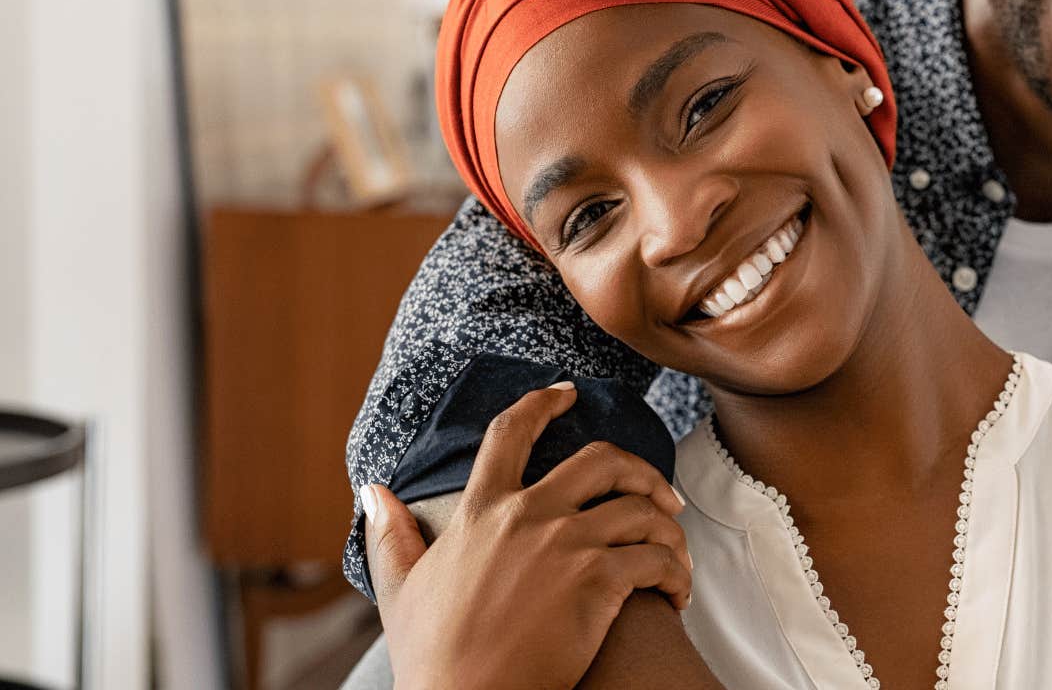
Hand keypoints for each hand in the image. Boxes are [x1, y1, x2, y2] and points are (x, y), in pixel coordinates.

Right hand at [363, 381, 693, 689]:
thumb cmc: (433, 659)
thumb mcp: (401, 590)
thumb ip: (391, 535)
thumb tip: (374, 490)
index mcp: (481, 511)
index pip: (510, 434)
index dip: (541, 403)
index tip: (567, 394)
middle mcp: (527, 517)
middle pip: (603, 460)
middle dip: (641, 469)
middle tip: (659, 494)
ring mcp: (567, 547)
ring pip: (642, 510)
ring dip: (668, 531)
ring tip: (674, 557)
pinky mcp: (599, 583)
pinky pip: (658, 560)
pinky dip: (676, 574)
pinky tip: (675, 594)